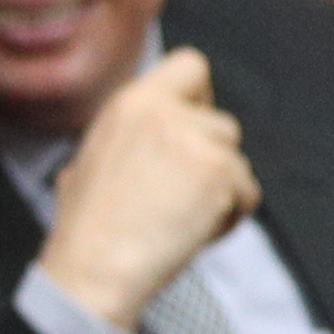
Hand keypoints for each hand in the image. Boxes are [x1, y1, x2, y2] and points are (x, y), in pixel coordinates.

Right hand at [37, 48, 258, 333]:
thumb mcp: (89, 160)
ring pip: (237, 160)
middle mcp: (165, 111)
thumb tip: (151, 142)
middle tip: (182, 193)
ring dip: (221, 190)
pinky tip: (192, 232)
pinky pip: (247, 192)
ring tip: (183, 218)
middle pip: (222, 123)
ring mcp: (197, 141)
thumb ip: (131, 137)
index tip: (190, 126)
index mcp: (130, 103)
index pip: (190, 65)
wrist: (94, 269)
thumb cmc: (86, 228)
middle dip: (211, 159)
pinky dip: (228, 216)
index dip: (199, 96)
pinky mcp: (222, 174)